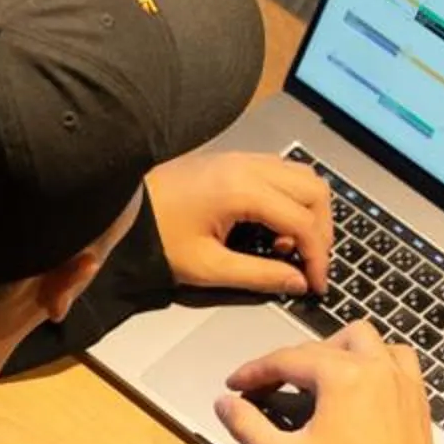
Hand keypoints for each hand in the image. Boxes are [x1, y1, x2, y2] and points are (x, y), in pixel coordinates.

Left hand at [145, 148, 330, 295]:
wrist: (121, 209)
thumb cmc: (157, 237)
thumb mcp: (208, 268)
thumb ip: (259, 277)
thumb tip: (298, 283)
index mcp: (243, 190)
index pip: (303, 221)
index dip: (318, 257)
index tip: (317, 285)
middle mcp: (249, 165)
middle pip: (314, 190)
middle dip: (321, 230)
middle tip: (310, 264)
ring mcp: (243, 158)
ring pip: (302, 176)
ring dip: (309, 211)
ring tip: (290, 247)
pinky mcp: (235, 161)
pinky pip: (282, 172)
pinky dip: (292, 198)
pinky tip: (274, 228)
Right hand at [213, 322, 441, 443]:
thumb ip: (247, 426)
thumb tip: (224, 403)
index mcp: (342, 377)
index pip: (286, 360)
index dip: (254, 371)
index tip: (235, 385)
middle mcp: (375, 368)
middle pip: (321, 345)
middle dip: (290, 362)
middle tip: (269, 388)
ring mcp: (401, 381)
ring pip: (366, 340)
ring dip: (337, 349)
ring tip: (319, 377)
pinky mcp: (418, 399)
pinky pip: (398, 360)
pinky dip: (376, 361)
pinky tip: (361, 385)